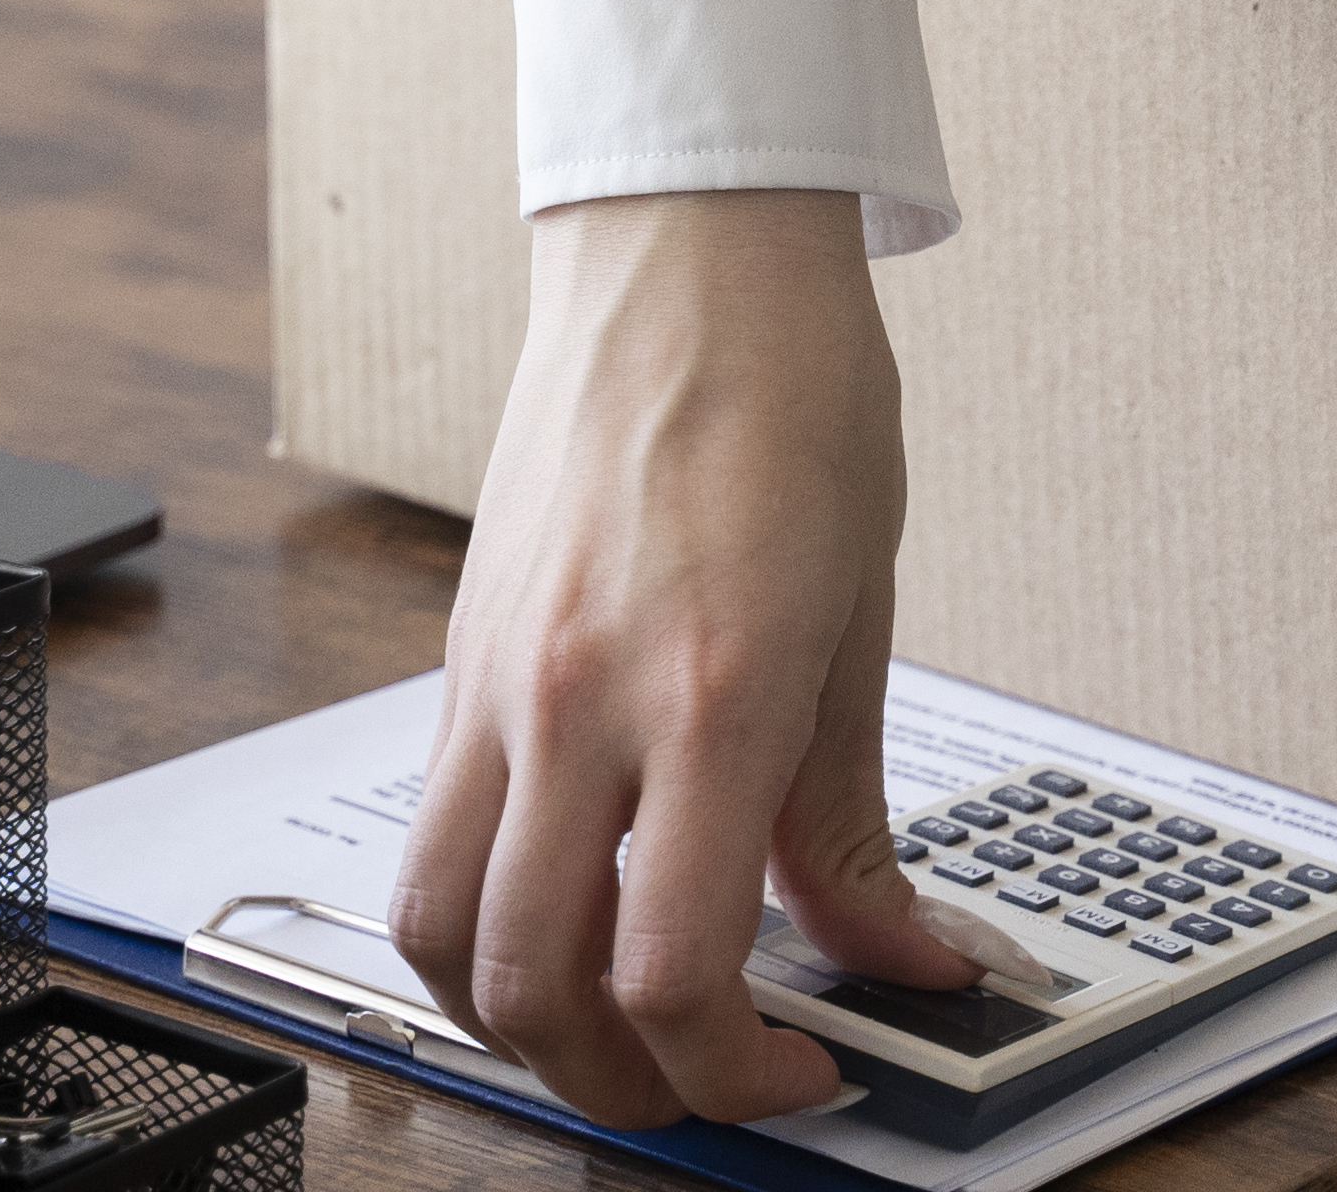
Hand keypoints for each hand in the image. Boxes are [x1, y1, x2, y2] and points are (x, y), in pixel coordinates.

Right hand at [392, 192, 975, 1125]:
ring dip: (518, 1023)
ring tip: (611, 1032)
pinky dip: (480, 919)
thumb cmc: (792, 390)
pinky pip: (435, 834)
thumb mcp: (864, 613)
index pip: (675, 969)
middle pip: (533, 986)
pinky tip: (564, 910)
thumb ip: (852, 814)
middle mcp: (582, 698)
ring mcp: (500, 680)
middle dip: (620, 1084)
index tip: (797, 1073)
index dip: (734, 1072)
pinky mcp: (460, 657)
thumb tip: (901, 952)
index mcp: (712, 691)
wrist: (690, 252)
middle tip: (704, 1084)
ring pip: (440, 933)